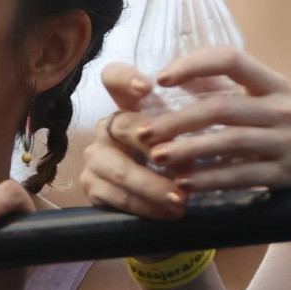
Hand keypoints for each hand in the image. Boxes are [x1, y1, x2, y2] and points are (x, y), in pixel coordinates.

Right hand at [80, 62, 188, 219]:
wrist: (159, 201)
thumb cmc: (178, 161)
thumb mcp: (187, 140)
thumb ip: (188, 132)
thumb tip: (199, 145)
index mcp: (128, 106)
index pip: (114, 77)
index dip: (125, 78)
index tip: (147, 87)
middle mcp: (107, 126)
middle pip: (124, 126)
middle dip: (155, 146)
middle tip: (181, 164)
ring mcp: (95, 156)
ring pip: (120, 169)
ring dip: (153, 187)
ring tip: (181, 200)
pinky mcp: (91, 185)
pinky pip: (117, 197)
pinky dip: (146, 206)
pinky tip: (167, 212)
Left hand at [140, 46, 290, 190]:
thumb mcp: (274, 103)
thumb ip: (231, 90)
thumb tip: (179, 75)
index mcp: (275, 85)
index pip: (232, 59)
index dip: (194, 64)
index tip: (161, 78)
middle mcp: (284, 109)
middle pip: (221, 107)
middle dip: (177, 120)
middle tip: (143, 131)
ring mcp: (289, 142)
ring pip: (229, 143)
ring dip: (188, 151)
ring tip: (157, 157)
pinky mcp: (289, 175)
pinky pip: (243, 177)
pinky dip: (210, 180)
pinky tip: (184, 184)